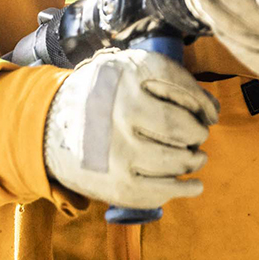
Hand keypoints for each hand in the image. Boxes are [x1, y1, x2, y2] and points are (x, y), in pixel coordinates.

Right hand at [44, 47, 218, 209]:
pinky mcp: (117, 184)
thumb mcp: (123, 68)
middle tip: (198, 135)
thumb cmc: (97, 95)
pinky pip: (162, 191)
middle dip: (197, 133)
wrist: (46, 125)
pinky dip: (185, 189)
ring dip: (193, 160)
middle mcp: (121, 110)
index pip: (181, 86)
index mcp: (125, 75)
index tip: (209, 113)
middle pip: (181, 127)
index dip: (202, 102)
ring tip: (194, 157)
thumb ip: (166, 79)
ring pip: (176, 159)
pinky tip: (194, 185)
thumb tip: (212, 108)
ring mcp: (119, 150)